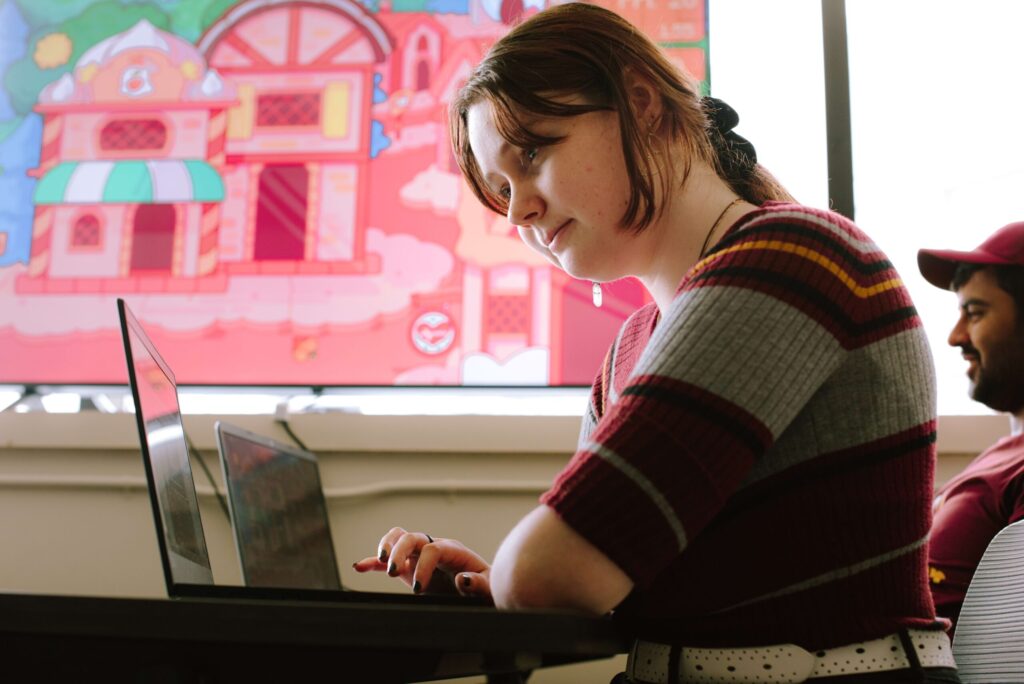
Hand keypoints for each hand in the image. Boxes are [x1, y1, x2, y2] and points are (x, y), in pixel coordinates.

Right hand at [353, 527, 492, 599]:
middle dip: (400, 551)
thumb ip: (478, 584)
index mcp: (452, 550)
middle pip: (412, 537)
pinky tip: (360, 566)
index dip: (423, 566)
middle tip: (396, 572)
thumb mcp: (489, 588)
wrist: (482, 589)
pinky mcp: (410, 568)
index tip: (420, 589)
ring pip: (399, 538)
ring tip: (381, 562)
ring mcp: (420, 555)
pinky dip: (374, 561)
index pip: (432, 549)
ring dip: (387, 546)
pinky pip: (389, 560)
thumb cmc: (487, 587)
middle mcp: (433, 547)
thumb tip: (462, 579)